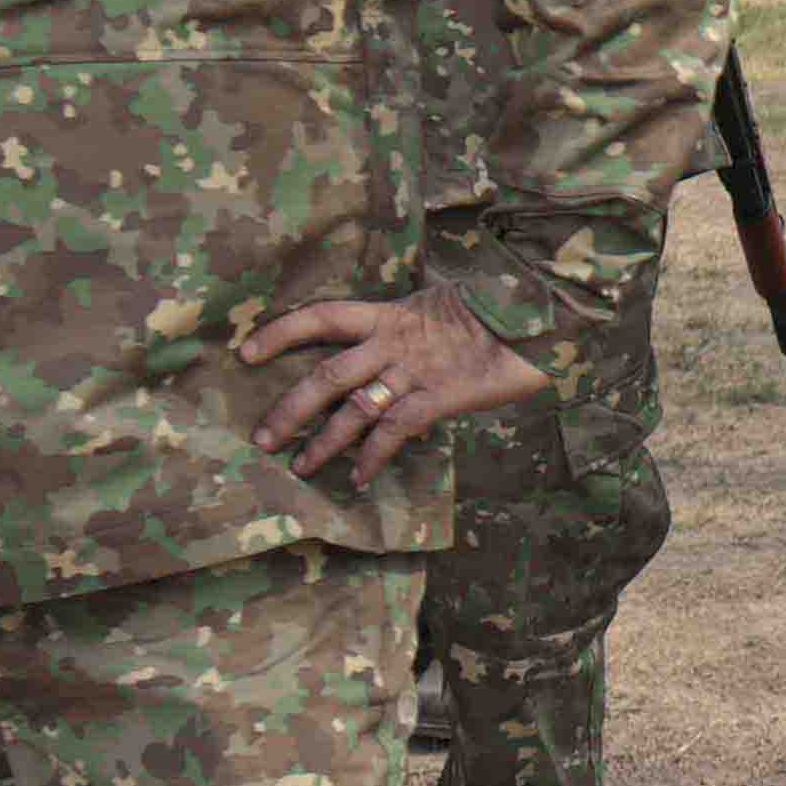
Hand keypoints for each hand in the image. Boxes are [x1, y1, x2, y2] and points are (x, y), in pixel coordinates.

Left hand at [250, 290, 548, 482]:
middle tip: (260, 437)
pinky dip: (373, 457)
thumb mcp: (442, 307)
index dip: (280, 332)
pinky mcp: (442, 396)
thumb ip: (409, 329)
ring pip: (354, 409)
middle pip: (325, 374)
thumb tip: (385, 352)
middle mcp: (393, 342)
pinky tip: (359, 478)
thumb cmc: (495, 313)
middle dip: (289, 408)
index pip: (320, 316)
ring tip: (300, 467)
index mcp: (389, 314)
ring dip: (323, 442)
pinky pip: (397, 431)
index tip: (244, 352)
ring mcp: (416, 371)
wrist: (541, 316)